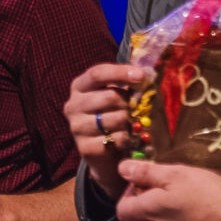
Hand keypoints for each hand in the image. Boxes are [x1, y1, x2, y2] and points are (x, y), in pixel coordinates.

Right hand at [66, 62, 148, 196]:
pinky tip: (124, 138)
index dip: (121, 72)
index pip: (97, 74)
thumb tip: (147, 76)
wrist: (102, 148)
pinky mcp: (85, 147)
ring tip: (129, 124)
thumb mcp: (115, 93)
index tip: (142, 76)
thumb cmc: (111, 113)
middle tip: (136, 108)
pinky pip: (116, 139)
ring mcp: (77, 127)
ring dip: (130, 121)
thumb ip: (127, 83)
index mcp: (79, 86)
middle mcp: (73, 105)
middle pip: (110, 96)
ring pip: (116, 119)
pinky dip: (127, 138)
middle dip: (129, 102)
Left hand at [113, 159, 220, 220]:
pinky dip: (186, 207)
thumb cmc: (205, 196)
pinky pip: (182, 220)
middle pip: (144, 210)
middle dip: (152, 192)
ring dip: (171, 198)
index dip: (127, 192)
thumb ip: (146, 173)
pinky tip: (203, 197)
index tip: (143, 178)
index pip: (122, 209)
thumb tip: (122, 169)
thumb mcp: (174, 175)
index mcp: (149, 211)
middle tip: (171, 175)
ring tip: (190, 184)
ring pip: (164, 214)